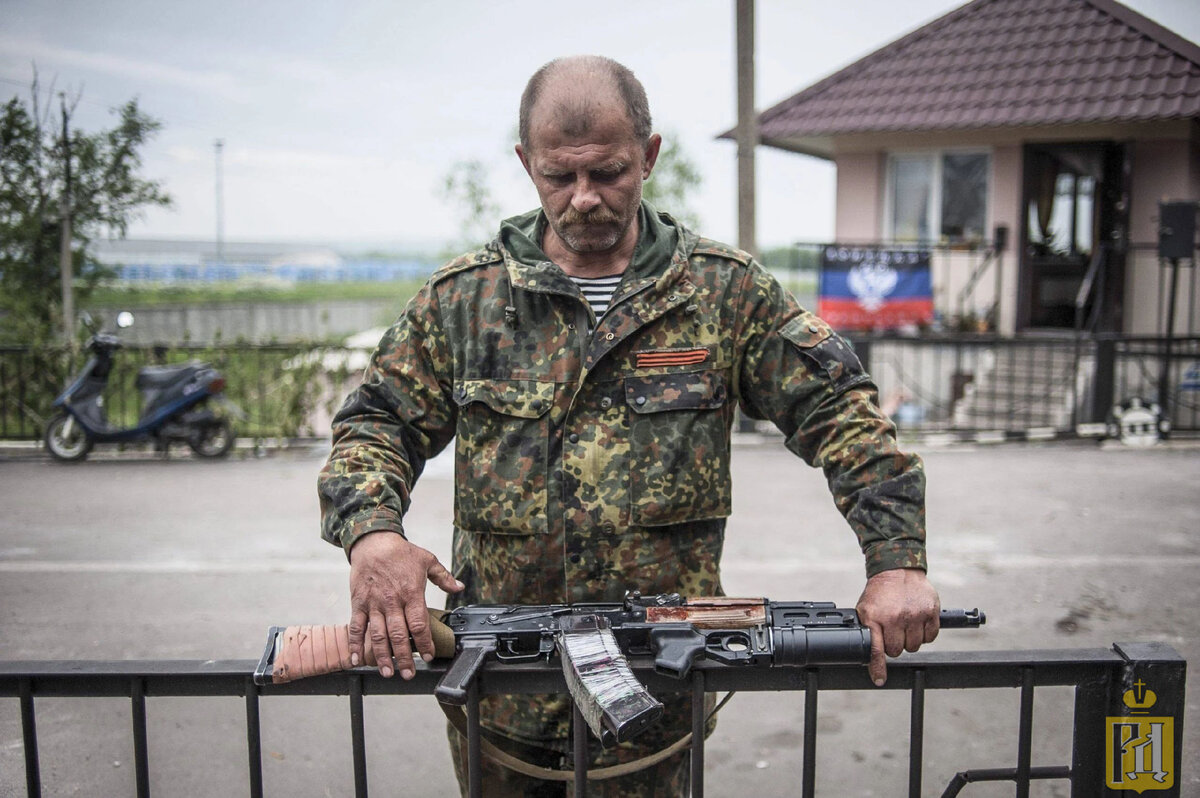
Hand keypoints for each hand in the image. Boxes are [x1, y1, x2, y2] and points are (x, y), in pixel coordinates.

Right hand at [348, 531, 462, 678]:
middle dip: (404, 657)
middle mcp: (392, 601)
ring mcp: (373, 604)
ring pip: (377, 635)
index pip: (419, 623)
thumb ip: (444, 577)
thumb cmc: (401, 552)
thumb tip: (459, 588)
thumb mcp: (427, 560)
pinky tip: (356, 660)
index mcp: (411, 592)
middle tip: (409, 674)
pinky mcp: (358, 604)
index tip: (429, 655)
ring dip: (382, 656)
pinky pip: (356, 627)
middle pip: (398, 635)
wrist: (373, 542)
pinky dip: (355, 645)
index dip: (425, 642)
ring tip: (388, 673)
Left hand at [856, 568, 939, 685]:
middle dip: (894, 645)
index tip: (879, 680)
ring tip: (904, 625)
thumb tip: (867, 656)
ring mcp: (915, 615)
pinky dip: (924, 634)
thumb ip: (868, 631)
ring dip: (909, 640)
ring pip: (914, 646)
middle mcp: (896, 617)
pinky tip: (917, 623)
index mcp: (876, 617)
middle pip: (897, 651)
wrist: (898, 570)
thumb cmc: (879, 593)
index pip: (877, 650)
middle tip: (892, 632)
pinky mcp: (931, 612)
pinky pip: (930, 637)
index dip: (878, 668)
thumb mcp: (865, 609)